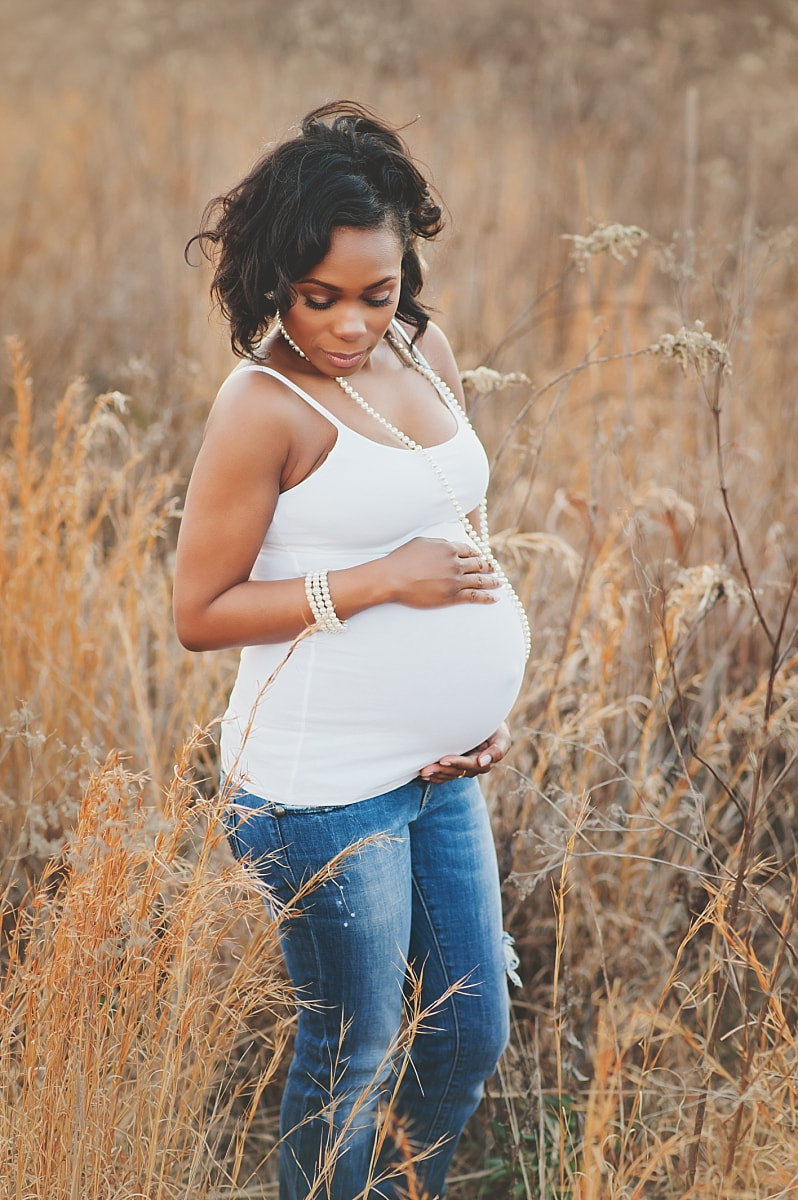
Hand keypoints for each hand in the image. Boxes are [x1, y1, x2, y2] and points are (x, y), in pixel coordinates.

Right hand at [385, 538, 500, 607]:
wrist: (393, 577)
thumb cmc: (402, 559)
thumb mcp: (421, 542)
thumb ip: (438, 543)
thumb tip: (447, 544)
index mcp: (448, 548)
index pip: (469, 550)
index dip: (478, 554)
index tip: (482, 557)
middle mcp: (455, 563)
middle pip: (478, 564)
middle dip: (488, 566)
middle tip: (495, 569)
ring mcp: (455, 580)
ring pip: (480, 580)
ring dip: (492, 581)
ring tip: (499, 582)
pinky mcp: (452, 596)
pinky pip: (474, 596)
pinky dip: (487, 597)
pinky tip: (495, 598)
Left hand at [419, 723, 511, 783]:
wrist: (487, 719)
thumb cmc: (494, 724)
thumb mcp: (501, 735)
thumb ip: (497, 750)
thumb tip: (481, 763)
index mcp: (488, 758)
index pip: (472, 764)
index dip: (458, 763)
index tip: (444, 760)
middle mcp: (477, 765)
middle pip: (459, 771)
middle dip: (442, 770)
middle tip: (427, 769)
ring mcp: (467, 766)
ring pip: (451, 774)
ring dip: (437, 774)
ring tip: (423, 772)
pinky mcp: (458, 765)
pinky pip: (447, 774)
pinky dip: (436, 775)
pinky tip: (425, 775)